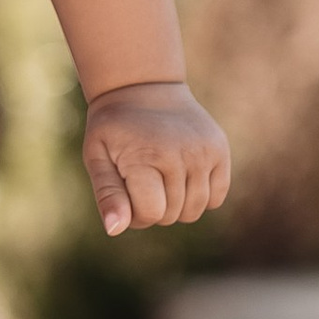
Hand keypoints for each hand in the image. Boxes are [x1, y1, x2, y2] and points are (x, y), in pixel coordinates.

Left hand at [82, 81, 230, 237]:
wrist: (143, 88)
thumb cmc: (114, 129)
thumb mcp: (98, 157)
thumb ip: (107, 195)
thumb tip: (115, 230)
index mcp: (146, 157)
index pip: (151, 214)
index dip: (134, 213)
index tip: (126, 191)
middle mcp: (181, 155)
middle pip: (172, 215)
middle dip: (153, 207)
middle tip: (141, 180)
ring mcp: (204, 152)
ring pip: (195, 210)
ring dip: (176, 205)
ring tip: (160, 178)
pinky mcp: (220, 150)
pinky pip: (216, 197)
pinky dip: (200, 196)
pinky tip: (182, 176)